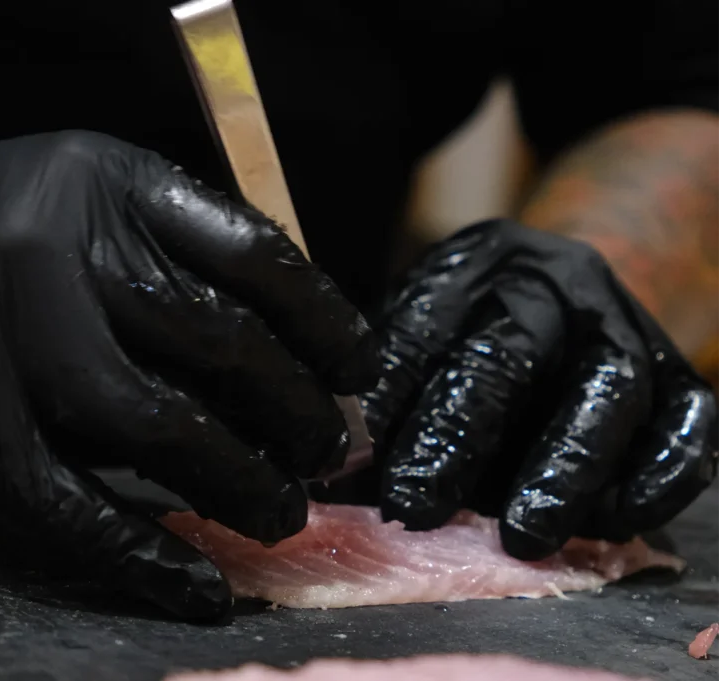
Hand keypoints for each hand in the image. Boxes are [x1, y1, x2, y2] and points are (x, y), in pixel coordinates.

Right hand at [0, 131, 379, 618]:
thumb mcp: (93, 188)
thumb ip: (184, 246)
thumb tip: (299, 347)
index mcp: (109, 187)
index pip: (255, 256)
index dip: (326, 322)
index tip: (360, 369)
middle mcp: (62, 262)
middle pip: (220, 344)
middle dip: (297, 411)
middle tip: (329, 450)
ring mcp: (14, 354)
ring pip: (160, 429)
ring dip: (241, 482)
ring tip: (283, 511)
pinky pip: (76, 508)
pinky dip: (149, 558)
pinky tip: (204, 587)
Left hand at [318, 219, 717, 559]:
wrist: (568, 287)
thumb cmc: (470, 329)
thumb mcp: (418, 335)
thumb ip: (386, 399)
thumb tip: (334, 484)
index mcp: (466, 269)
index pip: (420, 336)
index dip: (389, 408)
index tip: (357, 474)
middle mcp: (548, 285)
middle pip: (507, 358)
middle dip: (459, 439)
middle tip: (417, 510)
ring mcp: (622, 323)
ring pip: (606, 389)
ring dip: (563, 468)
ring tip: (523, 535)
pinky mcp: (681, 368)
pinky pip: (691, 421)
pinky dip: (661, 475)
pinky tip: (619, 519)